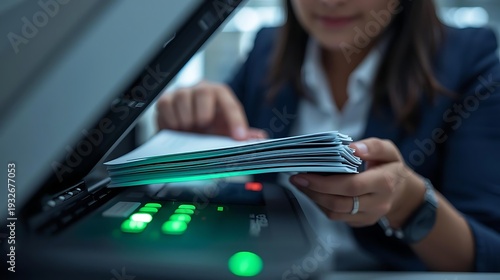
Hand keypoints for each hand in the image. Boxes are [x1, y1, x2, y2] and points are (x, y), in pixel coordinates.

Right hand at [156, 81, 266, 139]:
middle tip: (201, 128)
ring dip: (185, 120)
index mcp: (221, 94)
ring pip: (182, 98)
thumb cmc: (209, 128)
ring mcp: (182, 92)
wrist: (186, 130)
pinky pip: (164, 106)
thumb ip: (243, 134)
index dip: (236, 122)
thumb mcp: (226, 131)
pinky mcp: (164, 99)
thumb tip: (260, 138)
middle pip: (203, 91)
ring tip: (188, 130)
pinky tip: (175, 129)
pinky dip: (170, 121)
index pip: (231, 105)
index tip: (238, 138)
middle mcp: (201, 89)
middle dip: (203, 114)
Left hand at [290, 138, 425, 227]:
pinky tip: (313, 192)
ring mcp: (369, 216)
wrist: (401, 192)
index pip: (352, 186)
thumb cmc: (390, 167)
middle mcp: (377, 203)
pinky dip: (321, 204)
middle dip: (314, 191)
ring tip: (302, 184)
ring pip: (335, 213)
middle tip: (297, 178)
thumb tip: (354, 148)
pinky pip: (336, 217)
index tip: (305, 173)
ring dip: (314, 199)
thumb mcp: (389, 151)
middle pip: (339, 202)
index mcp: (385, 183)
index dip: (325, 182)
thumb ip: (373, 146)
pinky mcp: (360, 222)